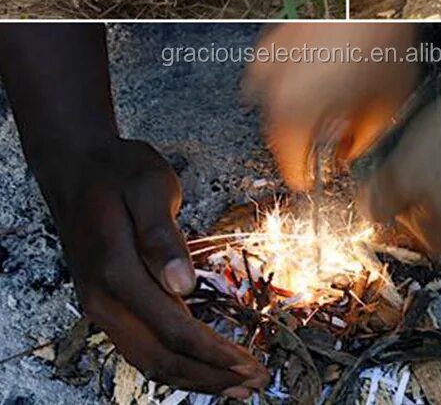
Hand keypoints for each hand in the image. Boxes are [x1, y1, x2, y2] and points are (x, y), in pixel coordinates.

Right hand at [35, 138, 267, 396]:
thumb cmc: (119, 171)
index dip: (213, 352)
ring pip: (146, 359)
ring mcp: (99, 303)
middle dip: (209, 376)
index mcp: (116, 270)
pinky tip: (195, 364)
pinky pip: (136, 345)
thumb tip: (183, 285)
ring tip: (232, 385)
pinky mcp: (104, 301)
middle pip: (159, 357)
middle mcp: (103, 298)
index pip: (172, 328)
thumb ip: (162, 235)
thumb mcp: (149, 186)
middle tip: (253, 381)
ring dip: (191, 377)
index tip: (249, 362)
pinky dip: (169, 363)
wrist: (76, 166)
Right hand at [244, 23, 419, 190]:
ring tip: (318, 112)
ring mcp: (270, 60)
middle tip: (316, 149)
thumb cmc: (382, 47)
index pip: (288, 163)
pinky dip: (282, 84)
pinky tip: (308, 82)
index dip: (299, 178)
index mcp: (296, 113)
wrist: (372, 4)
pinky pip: (269, 73)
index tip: (306, 182)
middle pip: (275, 134)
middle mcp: (274, 88)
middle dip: (295, 146)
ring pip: (269, 104)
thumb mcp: (383, 110)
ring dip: (288, 115)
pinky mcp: (274, 39)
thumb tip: (346, 152)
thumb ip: (358, 143)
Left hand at [359, 84, 440, 252]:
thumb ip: (380, 196)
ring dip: (435, 152)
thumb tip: (363, 211)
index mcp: (436, 236)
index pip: (390, 219)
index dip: (382, 186)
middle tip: (413, 141)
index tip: (385, 161)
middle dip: (410, 166)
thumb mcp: (407, 171)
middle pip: (417, 197)